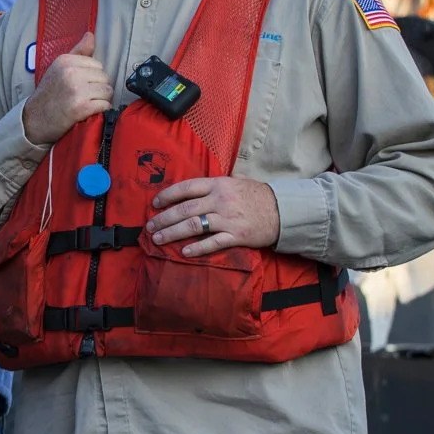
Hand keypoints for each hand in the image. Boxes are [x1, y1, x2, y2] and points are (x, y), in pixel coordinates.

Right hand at [20, 31, 112, 145]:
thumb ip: (77, 52)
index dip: (93, 77)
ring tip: (88, 103)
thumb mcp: (58, 68)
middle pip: (105, 77)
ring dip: (101, 100)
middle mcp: (70, 73)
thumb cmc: (49, 94)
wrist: (34, 120)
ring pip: (107, 91)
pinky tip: (88, 112)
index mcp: (65, 61)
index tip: (83, 85)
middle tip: (85, 96)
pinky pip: (105, 105)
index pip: (98, 65)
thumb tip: (90, 35)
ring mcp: (76, 90)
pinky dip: (101, 110)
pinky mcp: (81, 107)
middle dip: (99, 88)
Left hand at [146, 177, 280, 257]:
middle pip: (184, 210)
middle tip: (149, 227)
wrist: (284, 211)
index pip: (186, 188)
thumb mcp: (237, 181)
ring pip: (193, 226)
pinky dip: (196, 248)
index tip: (154, 204)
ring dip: (172, 233)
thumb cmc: (258, 195)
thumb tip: (196, 186)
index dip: (167, 196)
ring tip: (157, 239)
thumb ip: (217, 184)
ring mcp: (228, 219)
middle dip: (163, 219)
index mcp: (218, 184)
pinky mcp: (236, 236)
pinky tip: (183, 252)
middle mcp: (220, 200)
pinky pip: (212, 243)